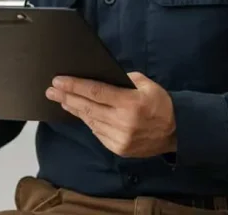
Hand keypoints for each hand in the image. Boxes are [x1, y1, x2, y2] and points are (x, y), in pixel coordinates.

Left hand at [46, 72, 176, 157]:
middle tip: (51, 90)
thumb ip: (123, 79)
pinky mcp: (118, 149)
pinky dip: (88, 121)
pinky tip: (80, 113)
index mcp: (131, 103)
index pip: (95, 92)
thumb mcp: (146, 84)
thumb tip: (99, 78)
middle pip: (87, 108)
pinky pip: (97, 132)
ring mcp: (120, 138)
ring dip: (74, 110)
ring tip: (61, 100)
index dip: (74, 86)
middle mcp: (123, 122)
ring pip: (90, 121)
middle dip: (66, 97)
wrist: (176, 131)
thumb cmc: (160, 103)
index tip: (58, 81)